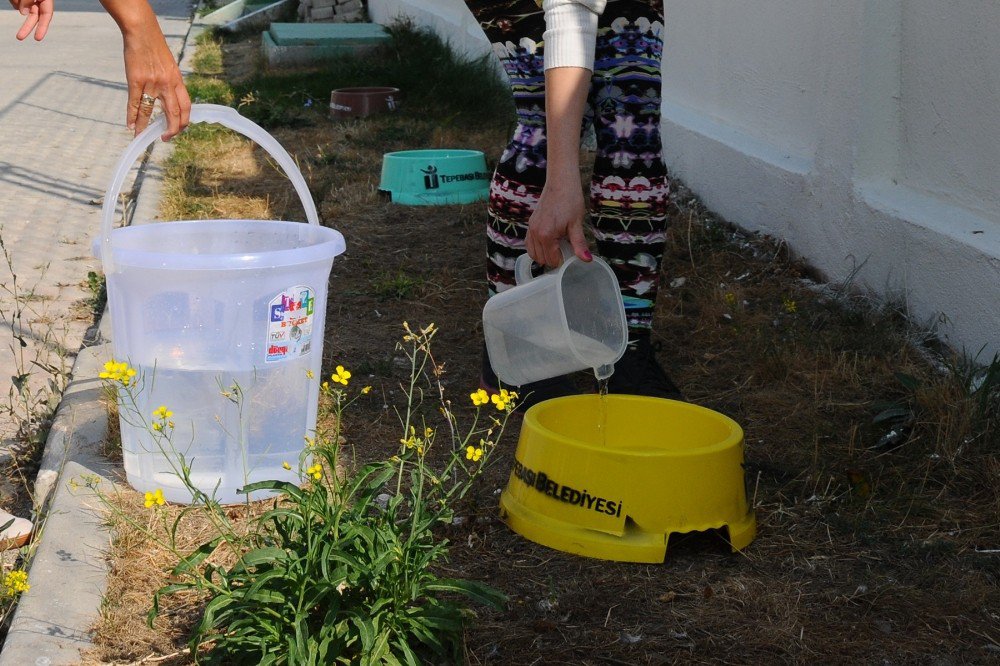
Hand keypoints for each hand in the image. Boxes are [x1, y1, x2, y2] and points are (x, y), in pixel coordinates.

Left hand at [11, 0, 52, 40]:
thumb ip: (28, 1)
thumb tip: (23, 12)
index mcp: (46, 0)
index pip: (46, 15)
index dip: (42, 28)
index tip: (37, 38)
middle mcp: (38, 1)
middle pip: (33, 17)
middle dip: (26, 27)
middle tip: (19, 37)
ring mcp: (29, 0)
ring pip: (20, 7)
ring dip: (17, 2)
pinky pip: (14, 2)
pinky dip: (13, 0)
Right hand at [122, 19, 190, 139]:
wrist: (142, 32)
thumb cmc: (156, 48)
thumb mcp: (170, 67)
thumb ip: (172, 83)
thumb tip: (170, 100)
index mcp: (178, 81)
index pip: (186, 107)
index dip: (184, 122)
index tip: (178, 130)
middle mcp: (167, 84)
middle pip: (174, 114)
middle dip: (171, 130)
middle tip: (165, 138)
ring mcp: (151, 83)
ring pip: (150, 111)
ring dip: (145, 127)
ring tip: (141, 137)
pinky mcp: (135, 80)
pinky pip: (134, 103)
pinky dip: (132, 117)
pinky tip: (130, 126)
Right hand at [525, 179, 591, 267]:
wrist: (561, 181)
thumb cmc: (570, 199)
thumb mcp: (577, 224)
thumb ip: (579, 244)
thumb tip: (586, 259)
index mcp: (546, 235)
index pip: (552, 260)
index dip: (562, 261)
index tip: (571, 254)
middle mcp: (535, 233)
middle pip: (541, 259)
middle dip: (554, 258)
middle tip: (566, 249)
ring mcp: (531, 228)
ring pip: (533, 253)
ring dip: (544, 254)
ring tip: (558, 246)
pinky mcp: (531, 223)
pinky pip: (529, 243)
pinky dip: (537, 247)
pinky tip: (549, 242)